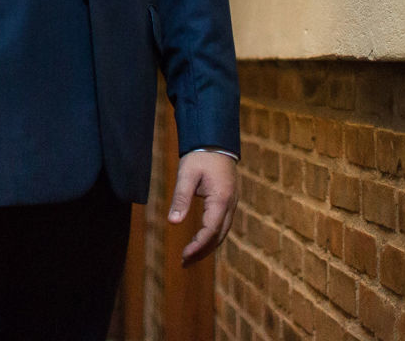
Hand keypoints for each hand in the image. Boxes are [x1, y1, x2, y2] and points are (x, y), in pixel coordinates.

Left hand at [168, 150, 236, 264]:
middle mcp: (230, 205)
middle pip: (218, 236)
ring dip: (207, 246)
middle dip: (202, 251)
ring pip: (222, 232)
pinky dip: (212, 236)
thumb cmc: (200, 156)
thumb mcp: (187, 175)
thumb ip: (180, 198)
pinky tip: (200, 240)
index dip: (198, 246)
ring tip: (190, 256)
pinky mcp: (229, 201)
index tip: (184, 256)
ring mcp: (232, 203)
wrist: (216, 141)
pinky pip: (222, 224)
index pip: (211, 230)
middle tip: (184, 263)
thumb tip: (172, 222)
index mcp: (221, 199)